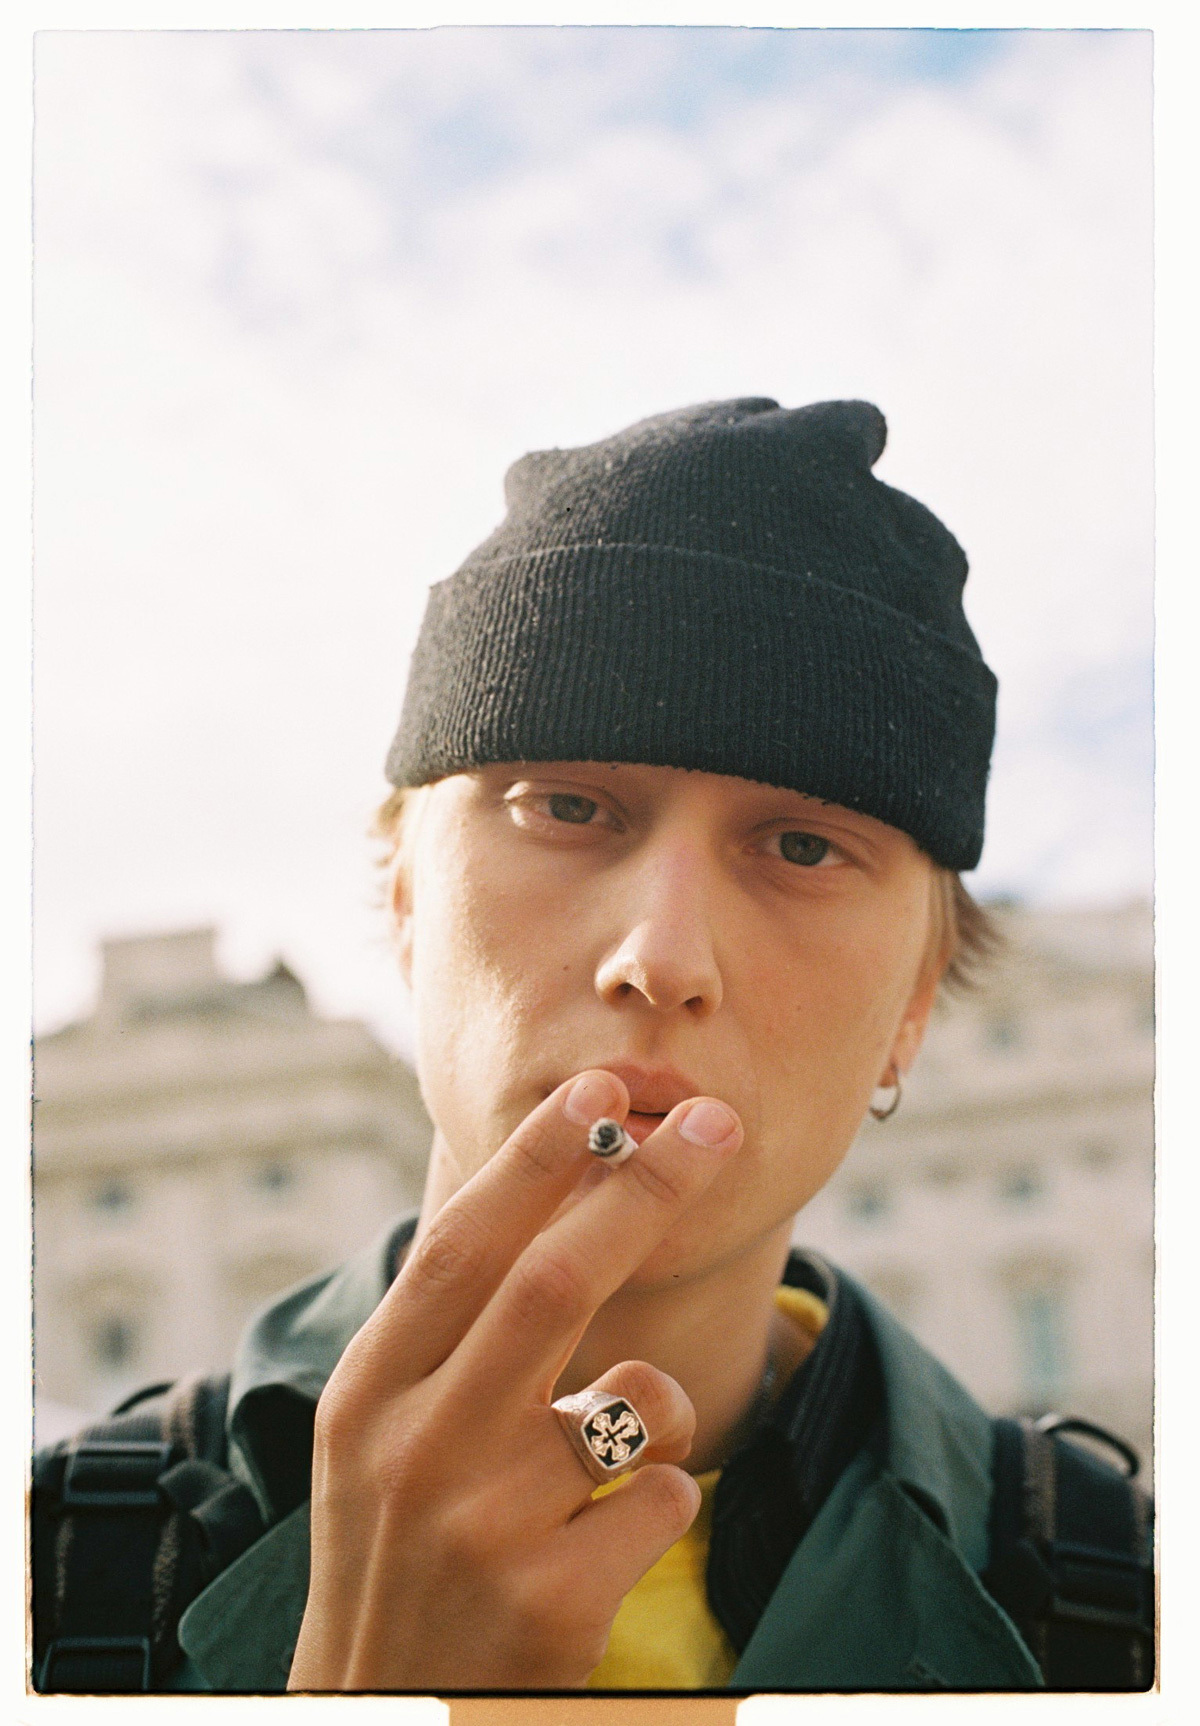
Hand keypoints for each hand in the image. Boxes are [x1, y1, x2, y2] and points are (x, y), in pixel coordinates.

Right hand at [286, 1069, 741, 1691]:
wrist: (386, 1719)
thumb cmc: (400, 1551)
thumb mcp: (384, 1436)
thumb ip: (449, 1333)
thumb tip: (558, 1190)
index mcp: (370, 1394)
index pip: (461, 1247)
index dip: (536, 1159)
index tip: (597, 1087)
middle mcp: (419, 1449)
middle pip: (555, 1282)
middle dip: (645, 1189)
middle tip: (717, 1125)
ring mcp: (485, 1528)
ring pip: (638, 1398)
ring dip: (661, 1401)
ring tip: (621, 1443)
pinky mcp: (554, 1602)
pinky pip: (668, 1497)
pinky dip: (663, 1497)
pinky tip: (600, 1545)